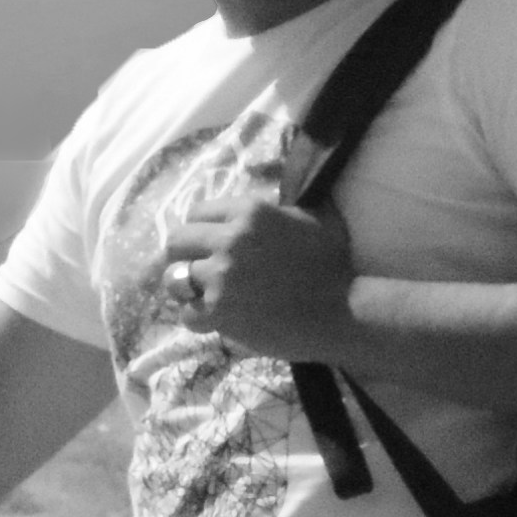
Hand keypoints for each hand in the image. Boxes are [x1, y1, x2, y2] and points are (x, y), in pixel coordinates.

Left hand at [152, 197, 356, 363]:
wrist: (342, 312)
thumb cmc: (333, 265)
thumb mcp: (312, 218)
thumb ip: (280, 208)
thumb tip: (270, 196)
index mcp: (249, 211)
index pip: (197, 212)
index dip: (199, 229)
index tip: (206, 243)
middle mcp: (230, 238)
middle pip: (176, 242)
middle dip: (182, 256)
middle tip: (196, 270)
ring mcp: (221, 276)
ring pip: (174, 279)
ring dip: (186, 289)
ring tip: (201, 296)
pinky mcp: (219, 311)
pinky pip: (187, 314)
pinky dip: (197, 319)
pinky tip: (212, 320)